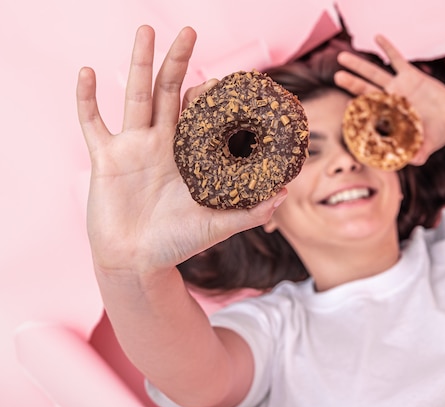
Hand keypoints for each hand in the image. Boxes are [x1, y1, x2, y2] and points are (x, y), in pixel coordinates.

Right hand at [77, 26, 285, 277]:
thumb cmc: (176, 245)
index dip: (210, 94)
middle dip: (178, 61)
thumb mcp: (217, 226)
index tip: (225, 76)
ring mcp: (131, 148)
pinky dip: (87, 99)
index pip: (199, 114)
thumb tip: (283, 194)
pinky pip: (93, 123)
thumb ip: (249, 212)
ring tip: (145, 30)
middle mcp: (160, 144)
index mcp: (187, 155)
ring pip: (134, 96)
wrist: (137, 263)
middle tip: (189, 30)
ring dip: (138, 62)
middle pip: (169, 92)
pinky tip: (87, 72)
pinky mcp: (105, 159)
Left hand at [334, 35, 444, 164]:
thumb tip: (415, 161)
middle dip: (351, 83)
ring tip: (342, 57)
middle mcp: (389, 101)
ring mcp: (397, 87)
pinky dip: (388, 48)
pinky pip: (397, 59)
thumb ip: (420, 152)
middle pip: (366, 90)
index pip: (370, 113)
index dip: (359, 109)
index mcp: (389, 118)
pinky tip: (377, 37)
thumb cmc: (435, 134)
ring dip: (359, 65)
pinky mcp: (410, 76)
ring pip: (374, 74)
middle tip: (337, 76)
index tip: (348, 105)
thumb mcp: (428, 144)